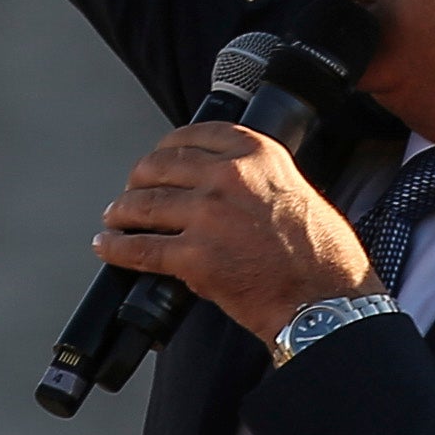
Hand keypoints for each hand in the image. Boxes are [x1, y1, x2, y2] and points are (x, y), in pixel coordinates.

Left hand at [95, 124, 379, 348]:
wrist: (327, 299)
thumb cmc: (320, 253)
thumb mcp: (293, 189)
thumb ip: (253, 179)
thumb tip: (214, 185)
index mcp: (256, 154)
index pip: (194, 136)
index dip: (165, 147)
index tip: (157, 157)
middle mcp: (229, 177)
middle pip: (160, 167)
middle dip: (138, 180)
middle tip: (130, 192)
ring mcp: (208, 215)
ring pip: (144, 205)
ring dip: (121, 212)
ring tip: (114, 218)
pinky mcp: (194, 256)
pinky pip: (141, 248)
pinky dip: (116, 247)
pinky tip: (107, 246)